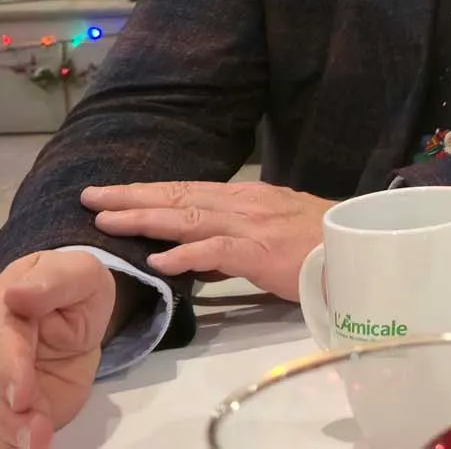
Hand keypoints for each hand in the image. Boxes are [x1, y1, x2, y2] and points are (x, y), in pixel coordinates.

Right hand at [0, 250, 115, 448]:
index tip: (21, 396)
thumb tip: (16, 293)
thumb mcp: (79, 273)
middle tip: (37, 434)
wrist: (72, 313)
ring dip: (8, 435)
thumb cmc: (72, 287)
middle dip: (7, 415)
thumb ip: (52, 282)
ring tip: (38, 443)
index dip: (8, 369)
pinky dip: (6, 445)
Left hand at [83, 181, 332, 299]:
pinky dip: (185, 255)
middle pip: (179, 197)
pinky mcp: (262, 252)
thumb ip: (231, 246)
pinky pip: (217, 251)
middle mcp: (244, 204)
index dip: (147, 192)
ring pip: (189, 217)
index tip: (110, 194)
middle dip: (132, 196)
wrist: (361, 249)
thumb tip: (191, 259)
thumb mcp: (272, 236)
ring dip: (146, 218)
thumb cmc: (321, 246)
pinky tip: (159, 260)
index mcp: (246, 199)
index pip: (187, 190)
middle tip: (90, 196)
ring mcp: (252, 226)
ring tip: (108, 221)